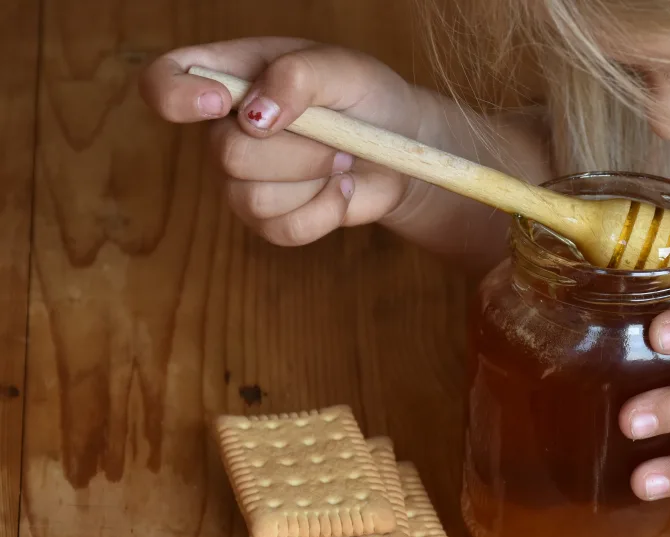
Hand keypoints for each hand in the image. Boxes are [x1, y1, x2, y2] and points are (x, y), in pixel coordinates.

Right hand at [140, 38, 426, 245]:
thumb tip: (256, 115)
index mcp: (230, 75)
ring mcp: (243, 179)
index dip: (175, 96)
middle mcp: (225, 129)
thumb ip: (297, 76)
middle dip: (295, 149)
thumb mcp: (343, 68)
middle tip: (337, 135)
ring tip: (342, 158)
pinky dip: (325, 212)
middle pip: (225, 153)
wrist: (401, 146)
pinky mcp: (271, 220)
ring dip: (313, 178)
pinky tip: (342, 189)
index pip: (163, 82)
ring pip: (253, 197)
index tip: (222, 103)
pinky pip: (282, 229)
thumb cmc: (365, 97)